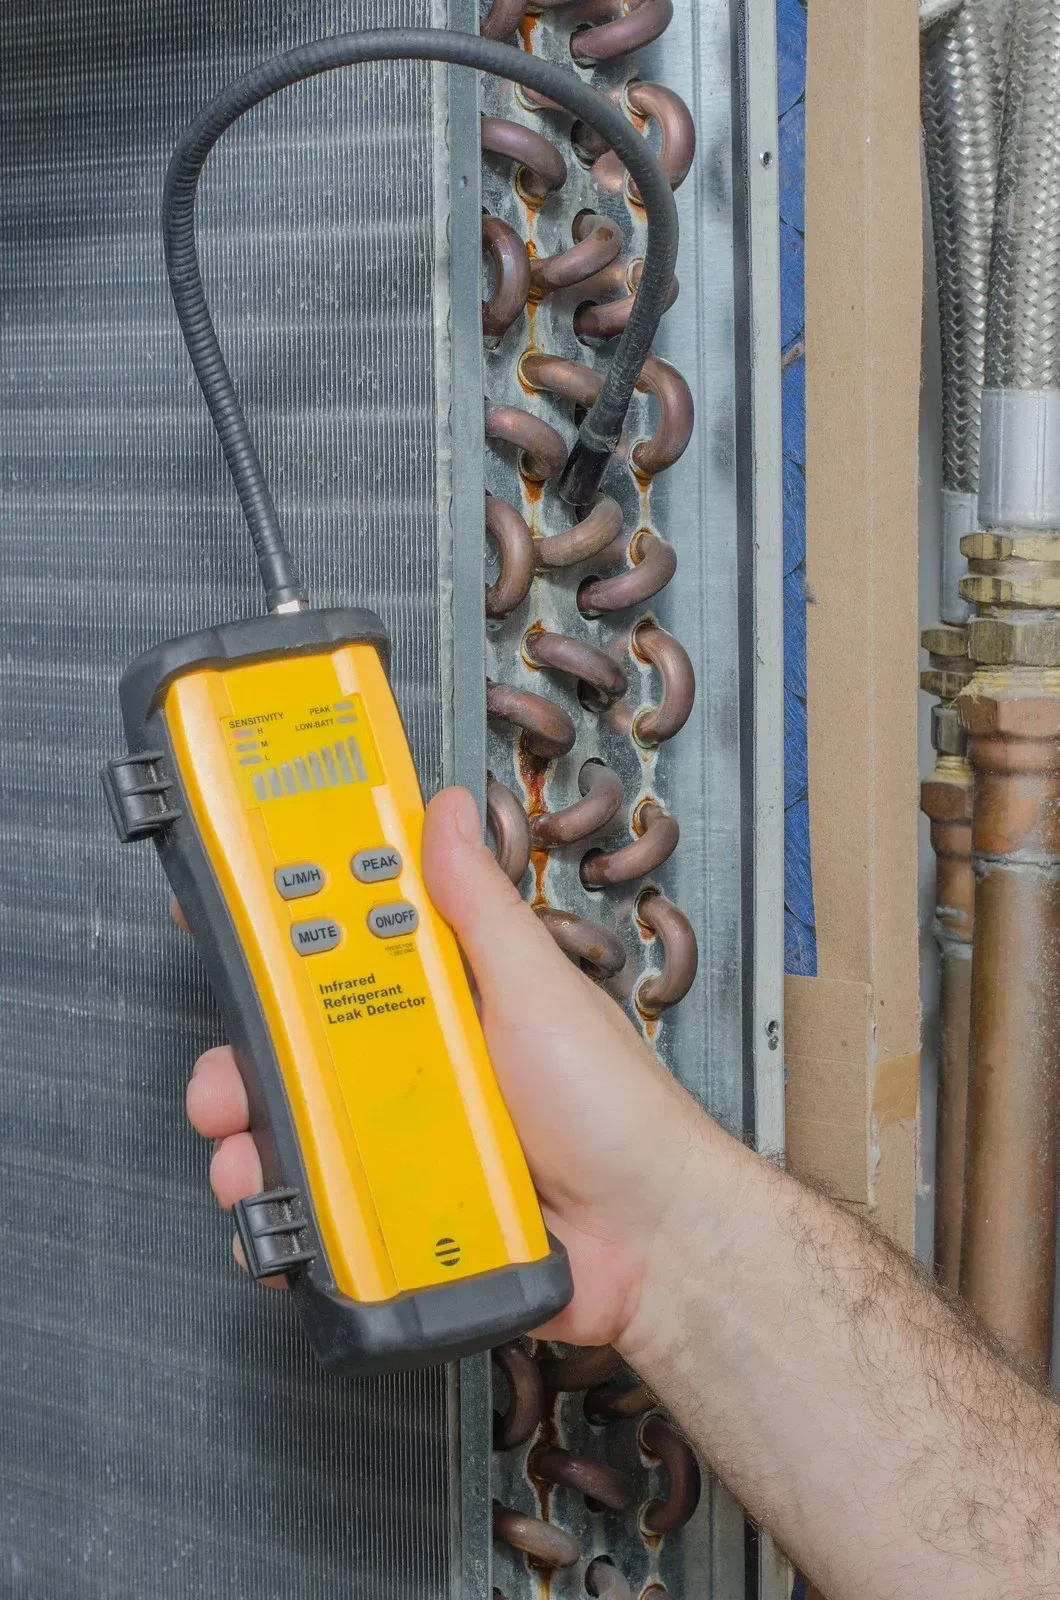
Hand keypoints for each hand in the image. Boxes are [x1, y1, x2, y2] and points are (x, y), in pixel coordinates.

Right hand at [184, 785, 704, 1344]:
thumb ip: (481, 907)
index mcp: (446, 995)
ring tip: (247, 1163)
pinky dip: (291, 1217)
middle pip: (303, 1046)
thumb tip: (445, 811)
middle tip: (220, 1082)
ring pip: (302, 1130)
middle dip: (247, 1060)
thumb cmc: (615, 1108)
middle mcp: (418, 1062)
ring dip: (256, 1145)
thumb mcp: (538, 988)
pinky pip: (327, 1208)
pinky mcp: (403, 1212)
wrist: (652, 1242)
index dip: (282, 937)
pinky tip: (279, 1222)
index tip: (225, 924)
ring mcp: (406, 1141)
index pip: (348, 949)